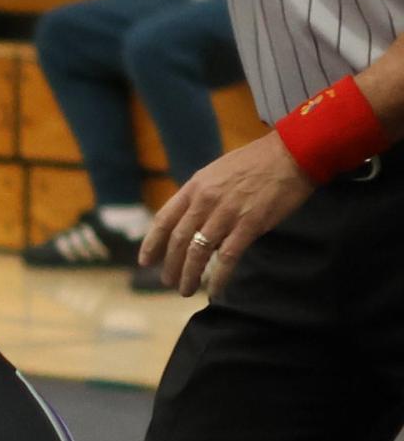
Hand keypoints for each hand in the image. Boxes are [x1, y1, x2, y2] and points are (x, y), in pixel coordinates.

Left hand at [141, 132, 315, 296]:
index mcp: (196, 187)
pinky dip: (218, 277)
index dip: (151, 243)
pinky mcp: (249, 225)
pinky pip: (227, 258)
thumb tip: (192, 223)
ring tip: (185, 290)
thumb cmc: (258, 161)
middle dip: (170, 265)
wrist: (294, 150)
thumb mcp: (219, 171)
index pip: (164, 219)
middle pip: (178, 241)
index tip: (145, 261)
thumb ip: (202, 195)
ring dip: (189, 275)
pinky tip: (214, 290)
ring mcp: (227, 214)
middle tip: (168, 281)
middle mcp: (206, 201)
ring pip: (197, 253)